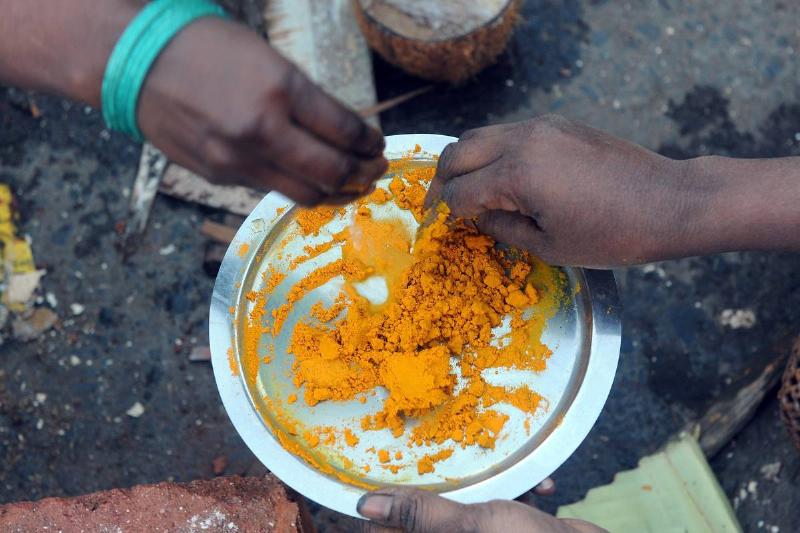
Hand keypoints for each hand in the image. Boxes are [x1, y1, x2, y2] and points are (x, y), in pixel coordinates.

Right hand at [137, 18, 386, 204]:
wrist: (136, 62)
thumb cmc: (205, 48)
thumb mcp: (267, 59)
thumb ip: (305, 99)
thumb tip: (341, 132)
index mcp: (279, 89)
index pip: (343, 129)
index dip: (368, 142)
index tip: (376, 144)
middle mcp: (262, 129)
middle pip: (331, 171)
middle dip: (362, 174)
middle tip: (374, 170)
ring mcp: (238, 159)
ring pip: (304, 193)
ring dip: (337, 192)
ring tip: (351, 185)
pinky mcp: (220, 176)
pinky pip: (270, 190)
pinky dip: (296, 187)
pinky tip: (306, 179)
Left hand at [357, 487, 604, 532]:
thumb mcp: (470, 527)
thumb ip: (419, 515)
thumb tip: (366, 506)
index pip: (390, 532)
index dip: (390, 506)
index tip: (394, 472)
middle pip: (431, 513)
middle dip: (449, 485)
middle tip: (457, 460)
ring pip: (470, 503)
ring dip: (493, 483)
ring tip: (515, 474)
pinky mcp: (512, 529)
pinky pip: (503, 506)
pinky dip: (521, 492)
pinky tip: (542, 488)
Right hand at [426, 115, 708, 266]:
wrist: (669, 202)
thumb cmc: (612, 235)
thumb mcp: (549, 246)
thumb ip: (502, 228)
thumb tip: (477, 217)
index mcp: (516, 175)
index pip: (459, 191)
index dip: (445, 213)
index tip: (439, 226)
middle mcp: (522, 140)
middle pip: (458, 152)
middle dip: (441, 180)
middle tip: (437, 205)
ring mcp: (542, 126)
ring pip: (480, 135)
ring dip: (464, 161)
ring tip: (464, 188)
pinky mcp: (558, 123)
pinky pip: (508, 132)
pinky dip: (492, 151)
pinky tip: (499, 175)